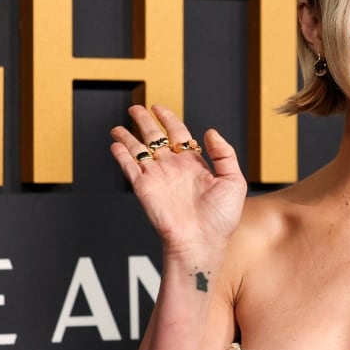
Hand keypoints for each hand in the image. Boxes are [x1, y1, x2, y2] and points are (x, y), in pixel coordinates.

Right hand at [110, 104, 246, 254]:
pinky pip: (130, 167)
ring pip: (138, 150)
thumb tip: (210, 131)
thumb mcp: (234, 181)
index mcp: (194, 164)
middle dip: (144, 122)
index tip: (159, 108)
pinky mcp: (145, 188)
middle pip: (155, 137)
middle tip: (135, 108)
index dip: (168, 119)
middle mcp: (173, 168)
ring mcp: (158, 177)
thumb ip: (224, 154)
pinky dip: (122, 155)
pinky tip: (116, 144)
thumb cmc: (221, 218)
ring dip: (127, 137)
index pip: (178, 134)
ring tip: (117, 126)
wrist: (202, 242)